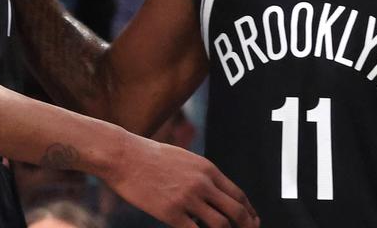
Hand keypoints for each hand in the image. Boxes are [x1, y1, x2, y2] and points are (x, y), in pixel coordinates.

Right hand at [104, 136, 258, 227]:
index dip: (249, 212)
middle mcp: (202, 183)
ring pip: (220, 225)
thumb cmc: (150, 157)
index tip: (252, 222)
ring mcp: (187, 198)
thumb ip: (201, 176)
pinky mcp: (170, 212)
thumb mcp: (184, 159)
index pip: (238, 195)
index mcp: (207, 169)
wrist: (124, 155)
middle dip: (246, 227)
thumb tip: (214, 194)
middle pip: (236, 211)